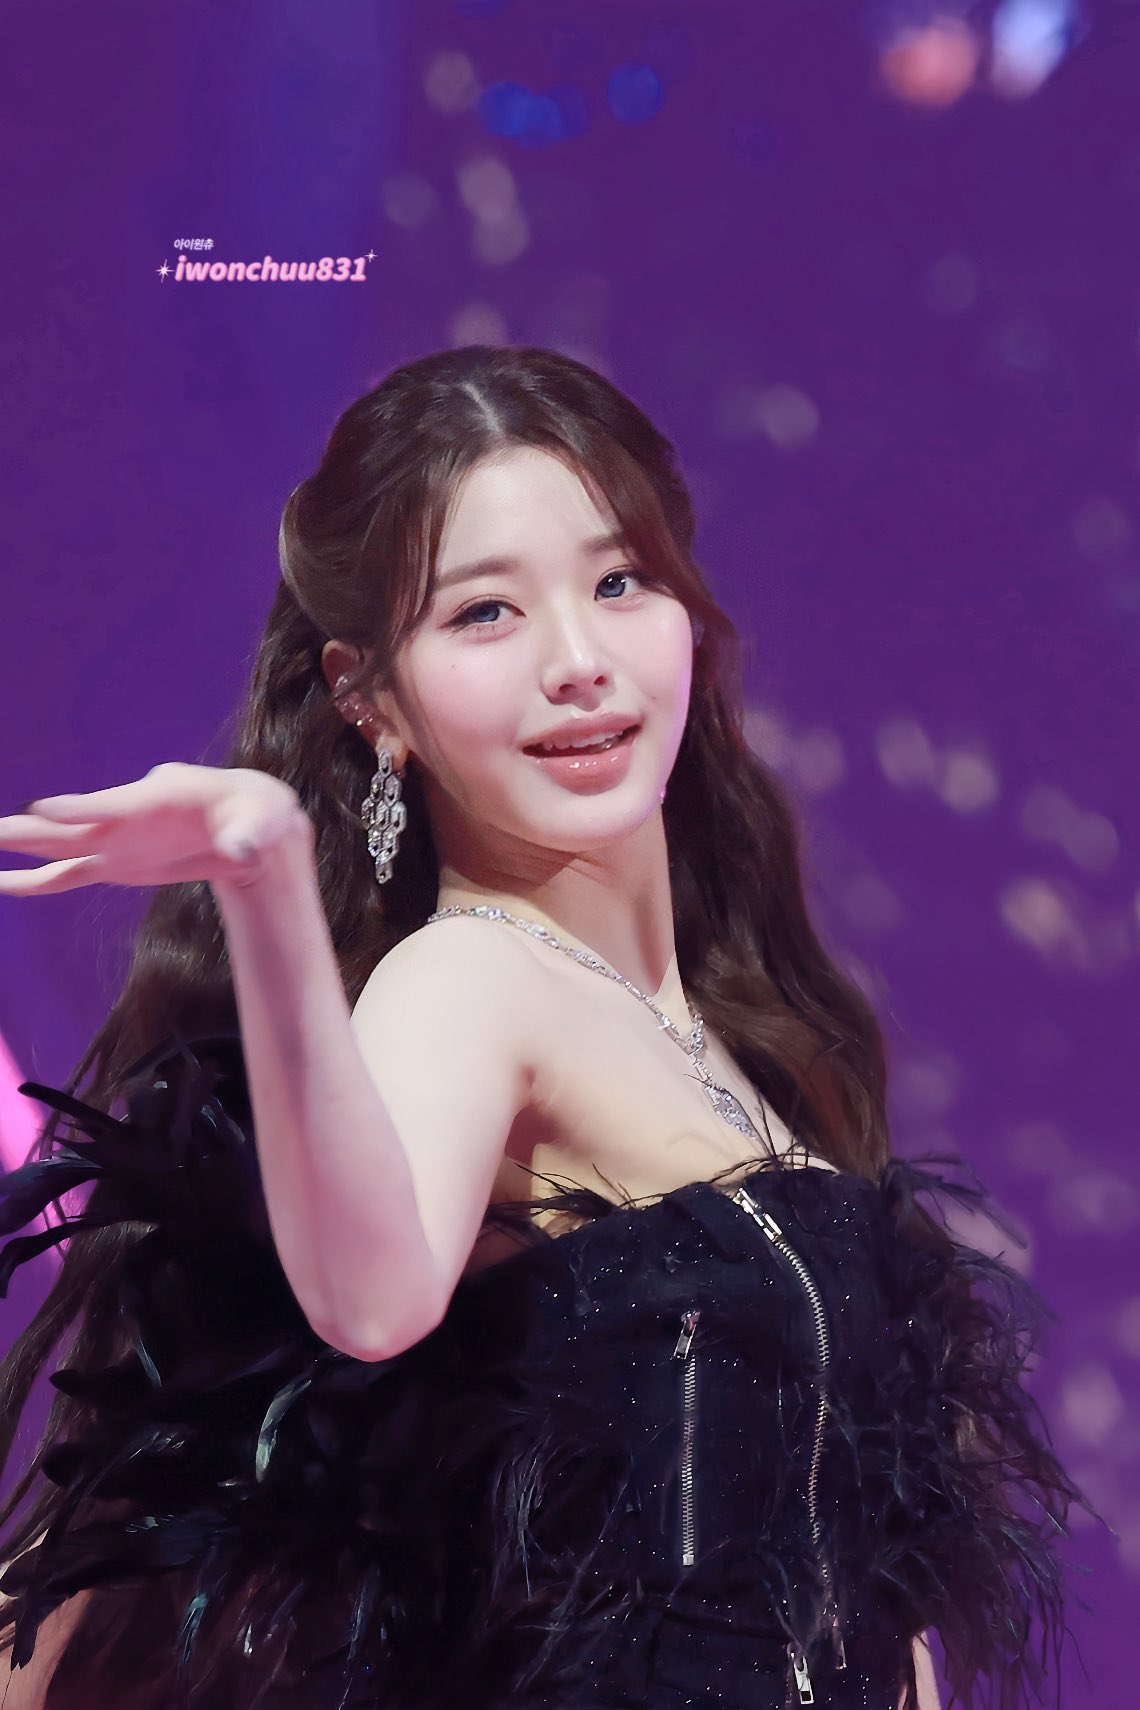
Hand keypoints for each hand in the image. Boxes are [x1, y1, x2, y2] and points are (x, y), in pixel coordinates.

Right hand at [0, 762, 309, 896]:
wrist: (250, 824)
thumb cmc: (256, 815)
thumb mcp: (260, 824)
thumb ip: (245, 837)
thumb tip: (243, 849)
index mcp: (158, 799)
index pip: (111, 806)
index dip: (80, 810)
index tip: (44, 809)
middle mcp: (126, 820)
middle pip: (69, 827)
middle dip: (28, 830)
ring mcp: (117, 843)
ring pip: (58, 850)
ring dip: (20, 852)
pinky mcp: (117, 865)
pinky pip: (68, 875)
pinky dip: (37, 882)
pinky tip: (4, 884)